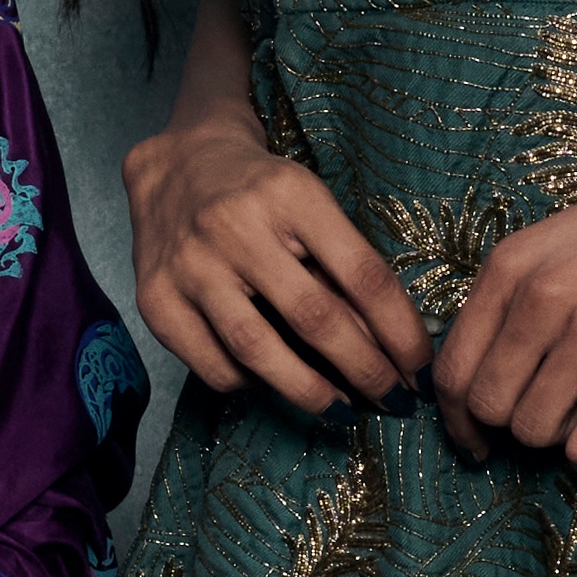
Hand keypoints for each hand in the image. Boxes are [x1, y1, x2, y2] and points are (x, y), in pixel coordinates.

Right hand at [126, 85, 428, 417]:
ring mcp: (189, 265)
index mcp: (290, 195)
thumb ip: (345, 269)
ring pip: (258, 350)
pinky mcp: (155, 300)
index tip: (421, 369)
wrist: (175, 166)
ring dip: (310, 391)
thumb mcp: (312, 208)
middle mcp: (234, 227)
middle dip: (365, 370)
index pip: (362, 275)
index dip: (400, 332)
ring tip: (342, 410)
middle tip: (394, 401)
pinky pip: (213, 366)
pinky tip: (271, 381)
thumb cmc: (261, 193)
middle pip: (315, 318)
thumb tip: (391, 349)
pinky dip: (250, 384)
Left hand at [428, 114, 576, 469]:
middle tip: (543, 421)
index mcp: (509, 267)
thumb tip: (478, 380)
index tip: (475, 439)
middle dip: (508, 429)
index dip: (457, 419)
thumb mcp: (555, 243)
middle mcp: (540, 298)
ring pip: (533, 431)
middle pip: (489, 407)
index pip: (452, 370)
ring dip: (555, 436)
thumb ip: (511, 300)